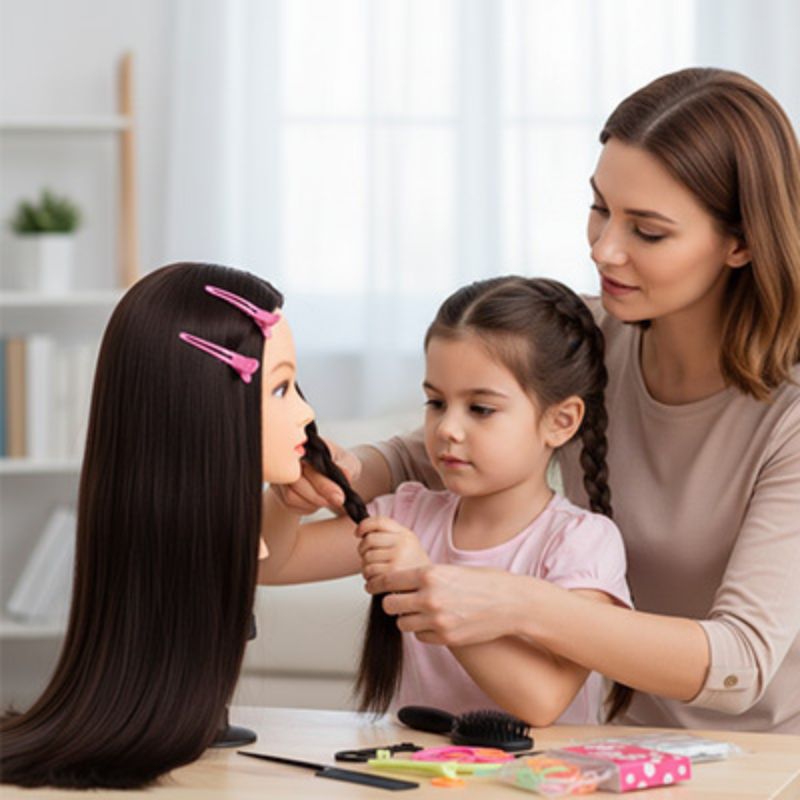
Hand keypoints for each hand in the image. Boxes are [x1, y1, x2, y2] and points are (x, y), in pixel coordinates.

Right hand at [270, 439, 360, 513]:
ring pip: (290, 496)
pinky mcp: (278, 489)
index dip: (324, 485)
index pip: (309, 466)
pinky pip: (288, 504)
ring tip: (326, 499)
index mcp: (307, 446)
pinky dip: (305, 507)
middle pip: (296, 483)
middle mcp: (289, 458)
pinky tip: (315, 501)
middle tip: (337, 501)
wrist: (331, 474)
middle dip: (318, 496)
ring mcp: (282, 473)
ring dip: (311, 503)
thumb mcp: (350, 462)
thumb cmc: (339, 464)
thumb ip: (347, 467)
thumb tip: (344, 473)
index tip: (339, 497)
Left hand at [356, 517, 430, 579]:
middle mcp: (403, 543)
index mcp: (405, 534)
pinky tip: (376, 584)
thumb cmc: (413, 570)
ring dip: (366, 569)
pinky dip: (369, 582)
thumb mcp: (407, 546)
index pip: (379, 521)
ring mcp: (398, 557)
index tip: (358, 533)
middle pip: (368, 540)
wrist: (430, 588)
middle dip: (363, 551)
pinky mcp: (393, 573)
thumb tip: (362, 531)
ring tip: (376, 574)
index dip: (364, 525)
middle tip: (368, 559)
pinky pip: (370, 574)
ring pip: (367, 559)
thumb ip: (388, 536)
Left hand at [369, 564, 527, 646]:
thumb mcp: (452, 570)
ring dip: (407, 618)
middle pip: (389, 605)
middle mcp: (430, 597)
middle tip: (400, 601)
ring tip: (421, 612)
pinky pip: (420, 637)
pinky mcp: (445, 638)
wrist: (512, 604)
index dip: (378, 583)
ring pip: (402, 623)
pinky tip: (436, 622)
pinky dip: (424, 631)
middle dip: (392, 603)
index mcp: (430, 574)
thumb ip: (426, 577)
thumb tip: (401, 581)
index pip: (388, 580)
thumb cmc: (487, 583)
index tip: (374, 585)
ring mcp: (437, 620)